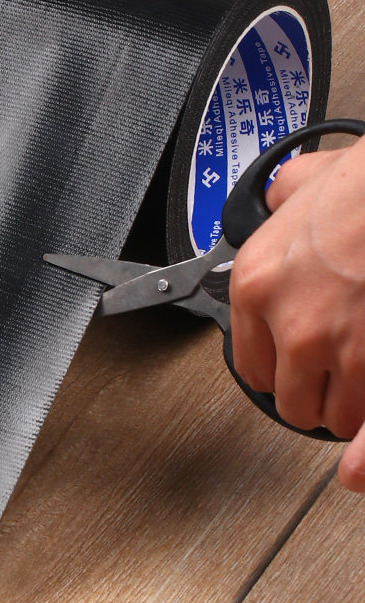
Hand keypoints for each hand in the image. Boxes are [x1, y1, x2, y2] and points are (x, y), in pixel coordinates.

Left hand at [230, 139, 364, 490]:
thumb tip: (275, 204)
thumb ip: (274, 208)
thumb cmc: (361, 187)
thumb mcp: (294, 187)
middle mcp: (289, 323)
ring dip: (343, 405)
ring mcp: (336, 347)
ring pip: (331, 416)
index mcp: (255, 286)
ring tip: (352, 386)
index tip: (286, 368)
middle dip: (308, 395)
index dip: (274, 370)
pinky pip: (364, 413)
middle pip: (288, 401)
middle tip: (324, 383)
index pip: (249, 364)